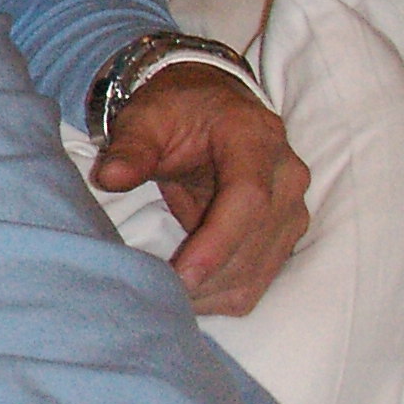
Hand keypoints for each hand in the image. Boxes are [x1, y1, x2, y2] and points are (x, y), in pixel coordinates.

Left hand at [91, 63, 311, 315]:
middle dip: (209, 277)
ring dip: (216, 293)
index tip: (182, 275)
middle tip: (157, 294)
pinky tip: (189, 296)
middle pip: (257, 242)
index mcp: (255, 139)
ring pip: (261, 269)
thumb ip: (130, 147)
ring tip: (167, 298)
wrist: (213, 105)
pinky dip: (225, 294)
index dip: (218, 241)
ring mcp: (292, 208)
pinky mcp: (285, 234)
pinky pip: (260, 278)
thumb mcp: (147, 117)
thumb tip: (111, 177)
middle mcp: (287, 176)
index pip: (249, 198)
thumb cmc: (178, 109)